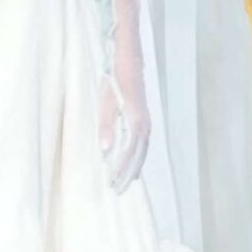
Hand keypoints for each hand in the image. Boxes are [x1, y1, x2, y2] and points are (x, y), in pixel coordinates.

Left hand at [98, 73, 151, 191]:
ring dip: (135, 168)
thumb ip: (106, 125)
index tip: (112, 181)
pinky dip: (138, 157)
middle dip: (129, 174)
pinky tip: (133, 163)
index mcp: (136, 121)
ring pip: (143, 151)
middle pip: (139, 155)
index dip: (121, 167)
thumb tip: (105, 149)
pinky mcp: (143, 119)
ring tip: (127, 183)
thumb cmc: (116, 79)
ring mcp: (146, 121)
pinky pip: (143, 144)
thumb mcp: (106, 101)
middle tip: (119, 191)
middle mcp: (145, 124)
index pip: (129, 151)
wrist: (129, 60)